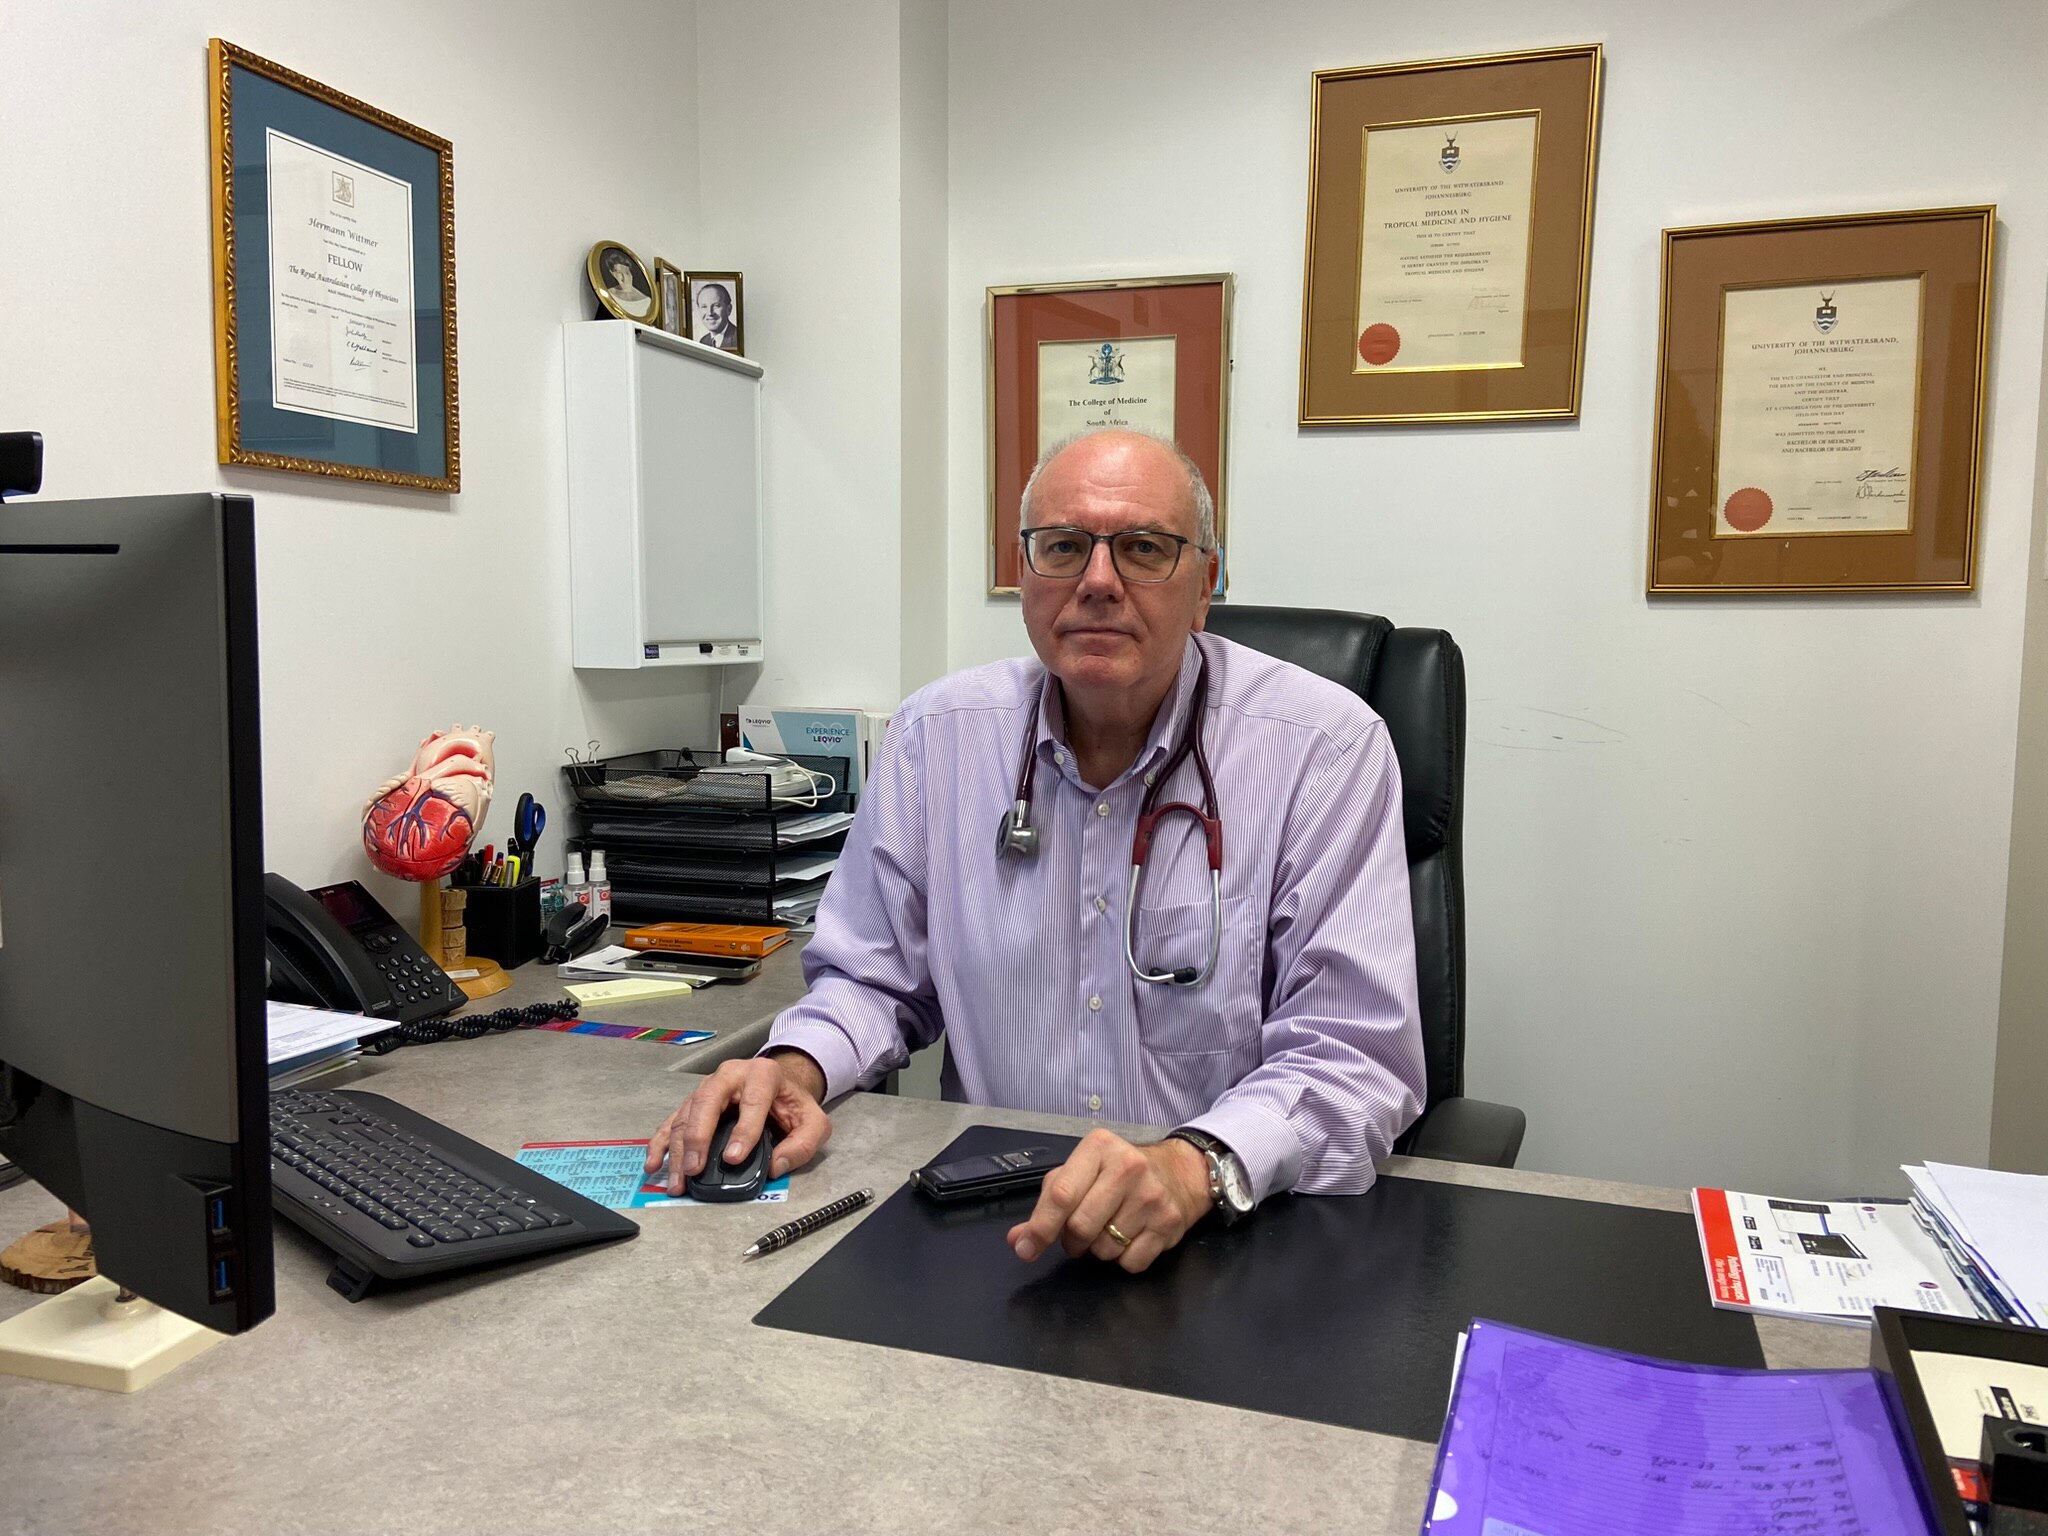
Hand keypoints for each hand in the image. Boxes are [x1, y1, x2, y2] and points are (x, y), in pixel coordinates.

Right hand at [643, 1050, 830, 1194]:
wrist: (781, 1085)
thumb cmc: (794, 1104)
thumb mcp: (814, 1121)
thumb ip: (804, 1144)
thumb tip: (776, 1167)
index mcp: (763, 1075)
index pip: (753, 1102)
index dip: (743, 1131)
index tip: (733, 1158)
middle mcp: (731, 1076)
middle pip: (707, 1102)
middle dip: (698, 1138)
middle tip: (695, 1169)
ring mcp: (708, 1087)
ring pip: (687, 1114)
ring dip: (678, 1149)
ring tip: (679, 1180)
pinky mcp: (694, 1102)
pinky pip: (673, 1121)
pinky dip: (662, 1143)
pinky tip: (655, 1163)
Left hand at [1006, 1130, 1212, 1273]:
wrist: (1180, 1172)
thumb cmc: (1120, 1172)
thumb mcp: (1081, 1173)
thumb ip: (1048, 1203)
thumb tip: (1018, 1240)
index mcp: (1098, 1148)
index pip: (1061, 1194)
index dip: (1040, 1227)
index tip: (1026, 1249)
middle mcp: (1128, 1167)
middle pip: (1080, 1227)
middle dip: (1072, 1241)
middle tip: (1078, 1235)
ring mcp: (1152, 1196)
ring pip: (1104, 1250)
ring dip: (1097, 1250)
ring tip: (1108, 1230)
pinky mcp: (1169, 1222)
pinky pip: (1130, 1263)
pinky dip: (1123, 1260)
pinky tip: (1129, 1237)